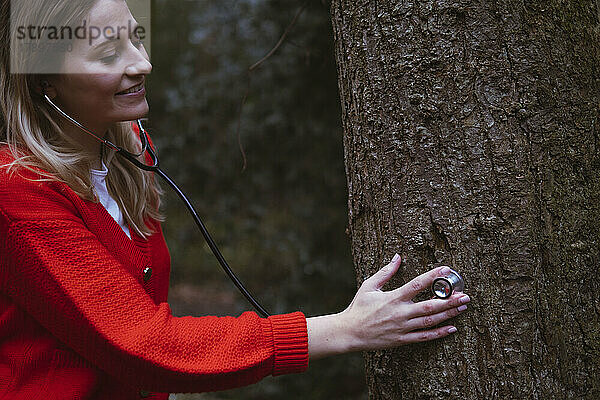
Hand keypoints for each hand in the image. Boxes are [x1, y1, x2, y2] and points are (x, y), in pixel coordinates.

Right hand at [306, 255, 469, 359]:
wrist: (350, 332)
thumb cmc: (359, 307)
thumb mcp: (369, 286)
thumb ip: (385, 272)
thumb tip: (397, 257)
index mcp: (393, 298)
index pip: (416, 284)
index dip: (432, 276)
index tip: (446, 270)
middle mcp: (400, 313)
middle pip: (429, 306)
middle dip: (449, 300)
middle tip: (465, 295)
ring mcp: (402, 327)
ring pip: (430, 321)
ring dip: (448, 314)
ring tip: (462, 308)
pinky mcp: (402, 340)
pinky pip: (424, 337)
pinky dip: (439, 333)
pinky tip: (452, 328)